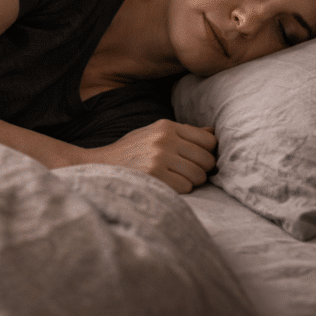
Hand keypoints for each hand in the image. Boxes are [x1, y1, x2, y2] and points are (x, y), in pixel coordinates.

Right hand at [81, 119, 217, 192]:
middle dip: (202, 170)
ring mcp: (159, 157)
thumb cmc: (132, 151)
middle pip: (207, 160)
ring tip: (178, 179)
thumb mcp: (155, 133)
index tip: (199, 160)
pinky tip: (168, 185)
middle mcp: (165, 139)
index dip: (208, 153)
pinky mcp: (154, 175)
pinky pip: (186, 187)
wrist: (101, 165)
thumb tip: (213, 133)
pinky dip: (181, 190)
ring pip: (198, 175)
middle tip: (190, 173)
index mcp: (167, 126)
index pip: (208, 140)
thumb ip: (184, 133)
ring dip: (192, 182)